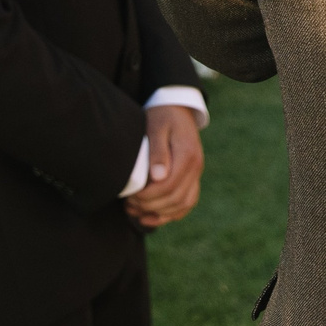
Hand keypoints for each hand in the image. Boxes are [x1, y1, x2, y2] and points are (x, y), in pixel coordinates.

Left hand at [125, 104, 202, 228]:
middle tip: (129, 203)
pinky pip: (188, 203)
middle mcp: (196, 167)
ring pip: (183, 205)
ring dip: (159, 213)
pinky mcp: (193, 178)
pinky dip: (171, 214)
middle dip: (149, 206)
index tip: (129, 195)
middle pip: (175, 198)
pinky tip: (151, 216)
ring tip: (135, 211)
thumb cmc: (162, 116)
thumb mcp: (156, 127)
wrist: (178, 109)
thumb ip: (157, 151)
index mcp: (187, 155)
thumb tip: (158, 177)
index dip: (147, 196)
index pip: (168, 186)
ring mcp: (197, 174)